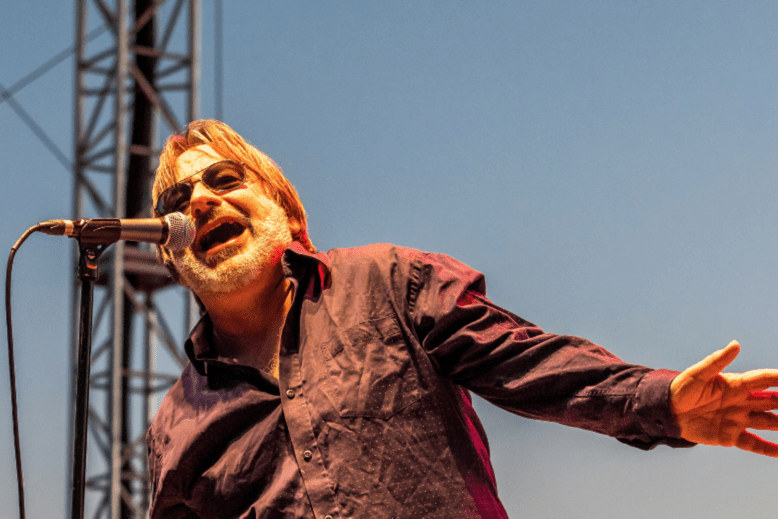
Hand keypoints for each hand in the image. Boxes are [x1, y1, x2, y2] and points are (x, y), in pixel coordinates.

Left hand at [670, 341, 777, 456]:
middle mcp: (742, 402)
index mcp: (736, 384)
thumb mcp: (698, 374)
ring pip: (769, 422)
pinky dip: (769, 449)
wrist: (667, 411)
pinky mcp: (731, 436)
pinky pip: (755, 444)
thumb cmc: (681, 388)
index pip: (766, 380)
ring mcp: (738, 419)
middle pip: (774, 401)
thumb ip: (717, 360)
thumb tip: (736, 344)